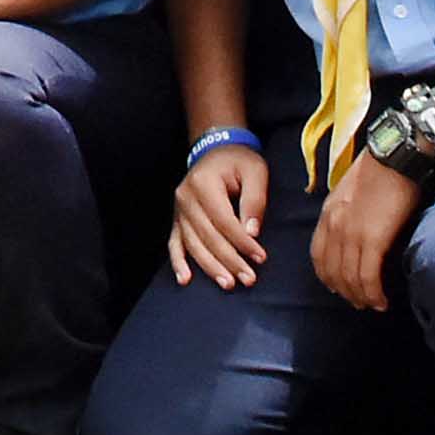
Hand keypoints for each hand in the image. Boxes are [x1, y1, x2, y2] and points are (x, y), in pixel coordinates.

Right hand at [168, 135, 268, 287]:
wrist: (215, 150)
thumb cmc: (238, 161)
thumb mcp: (255, 171)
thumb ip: (254, 200)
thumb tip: (252, 233)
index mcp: (204, 183)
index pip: (224, 220)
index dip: (242, 241)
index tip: (260, 257)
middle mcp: (186, 197)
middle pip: (208, 236)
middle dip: (230, 260)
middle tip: (249, 279)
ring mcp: (179, 210)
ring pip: (193, 244)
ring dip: (210, 267)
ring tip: (229, 284)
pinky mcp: (177, 219)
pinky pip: (175, 243)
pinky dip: (178, 262)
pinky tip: (185, 279)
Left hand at [309, 147, 416, 311]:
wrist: (396, 155)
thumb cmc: (381, 167)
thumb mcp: (351, 188)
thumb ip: (347, 209)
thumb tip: (357, 223)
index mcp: (329, 213)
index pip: (318, 254)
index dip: (326, 274)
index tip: (336, 286)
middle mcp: (335, 226)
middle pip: (332, 271)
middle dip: (344, 291)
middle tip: (357, 302)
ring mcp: (352, 234)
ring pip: (350, 278)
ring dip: (360, 296)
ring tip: (372, 305)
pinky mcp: (373, 240)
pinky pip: (368, 276)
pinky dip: (373, 293)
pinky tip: (381, 300)